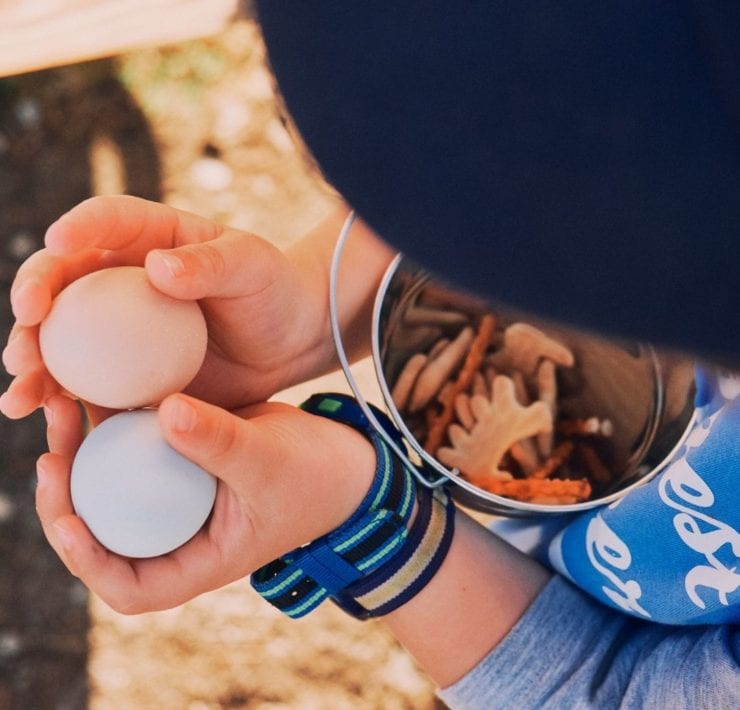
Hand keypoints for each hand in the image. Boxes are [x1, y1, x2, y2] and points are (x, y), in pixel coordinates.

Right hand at [1, 195, 389, 417]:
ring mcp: (121, 331)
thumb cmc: (273, 290)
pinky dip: (65, 403)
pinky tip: (50, 421)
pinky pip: (89, 385)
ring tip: (20, 392)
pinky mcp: (128, 373)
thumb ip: (211, 264)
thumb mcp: (252, 267)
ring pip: (63, 341)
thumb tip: (157, 269)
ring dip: (34, 365)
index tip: (56, 243)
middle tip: (28, 329)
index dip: (75, 229)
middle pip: (63, 284)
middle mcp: (122, 281)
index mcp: (149, 238)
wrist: (289, 341)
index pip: (104, 223)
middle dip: (33, 303)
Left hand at [36, 392, 375, 612]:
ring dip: (81, 450)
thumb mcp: (270, 462)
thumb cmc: (315, 476)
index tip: (69, 519)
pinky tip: (100, 386)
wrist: (340, 454)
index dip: (88, 561)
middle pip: (106, 529)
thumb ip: (221, 443)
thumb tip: (165, 411)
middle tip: (52, 452)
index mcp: (199, 559)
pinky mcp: (182, 458)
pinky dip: (115, 421)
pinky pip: (137, 446)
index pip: (131, 585)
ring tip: (62, 406)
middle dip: (68, 497)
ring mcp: (178, 496)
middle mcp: (180, 533)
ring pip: (113, 483)